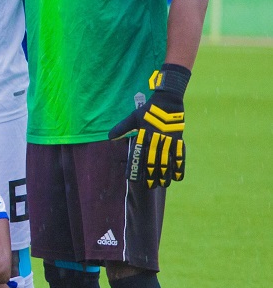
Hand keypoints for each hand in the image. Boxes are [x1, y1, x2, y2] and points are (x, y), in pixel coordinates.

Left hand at [108, 65, 187, 187]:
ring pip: (166, 161)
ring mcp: (168, 140)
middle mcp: (155, 139)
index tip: (132, 179)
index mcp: (142, 135)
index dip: (135, 168)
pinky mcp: (178, 139)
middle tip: (148, 186)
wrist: (167, 101)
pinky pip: (179, 156)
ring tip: (162, 184)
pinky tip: (178, 177)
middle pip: (152, 161)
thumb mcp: (132, 117)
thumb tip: (109, 137)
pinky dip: (179, 167)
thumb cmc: (148, 110)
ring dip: (164, 174)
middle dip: (150, 175)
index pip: (137, 155)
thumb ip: (121, 128)